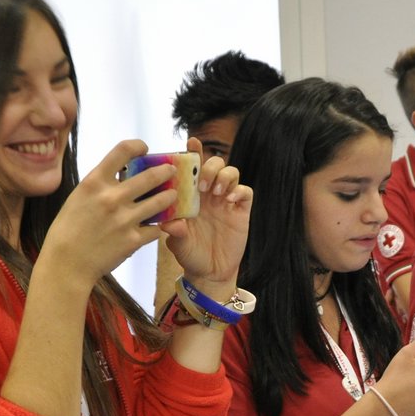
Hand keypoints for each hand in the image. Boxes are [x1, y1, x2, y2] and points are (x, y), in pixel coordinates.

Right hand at [43, 140, 177, 285]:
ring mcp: (125, 219)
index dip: (138, 145)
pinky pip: (156, 228)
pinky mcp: (133, 240)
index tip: (145, 149)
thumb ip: (100, 185)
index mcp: (94, 182)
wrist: (67, 263)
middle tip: (171, 170)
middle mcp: (112, 197)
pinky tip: (158, 225)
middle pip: (151, 175)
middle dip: (166, 171)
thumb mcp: (79, 197)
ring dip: (170, 196)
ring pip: (161, 201)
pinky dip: (158, 226)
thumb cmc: (69, 229)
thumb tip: (122, 173)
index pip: (123, 150)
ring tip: (173, 195)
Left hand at [161, 142, 251, 294]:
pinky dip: (240, 190)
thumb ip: (174, 231)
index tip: (191, 142)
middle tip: (203, 184)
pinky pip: (245, 191)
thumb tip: (169, 221)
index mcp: (192, 195)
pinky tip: (231, 200)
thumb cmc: (190, 255)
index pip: (194, 168)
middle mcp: (210, 194)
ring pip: (232, 172)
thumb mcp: (178, 244)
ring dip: (225, 176)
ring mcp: (226, 201)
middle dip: (211, 166)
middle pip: (216, 164)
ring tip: (218, 192)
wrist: (209, 273)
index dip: (194, 152)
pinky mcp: (241, 211)